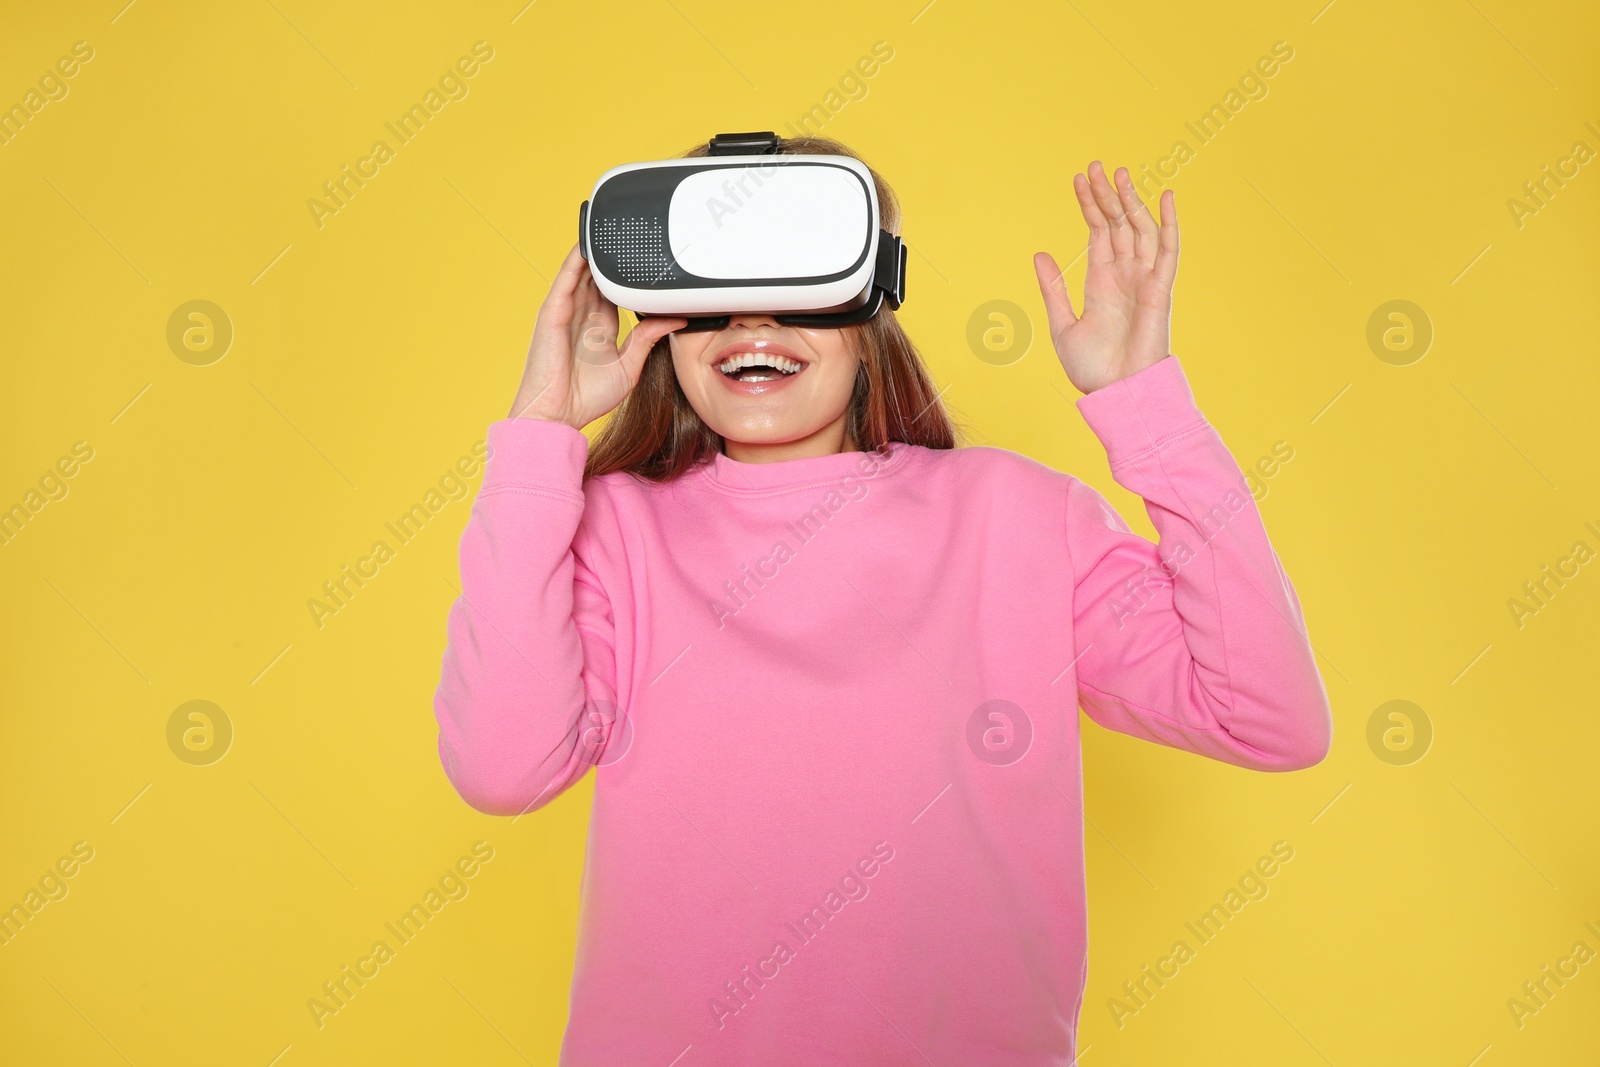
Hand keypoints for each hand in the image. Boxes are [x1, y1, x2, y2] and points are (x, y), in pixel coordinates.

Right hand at [508, 244, 685, 427]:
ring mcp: (566, 312)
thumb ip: (648, 339)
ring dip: (594, 250)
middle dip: (614, 256)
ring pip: (582, 272)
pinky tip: (586, 244)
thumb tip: (674, 319)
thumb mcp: (629, 366)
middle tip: (633, 233)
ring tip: (610, 226)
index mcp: (601, 327)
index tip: (649, 259)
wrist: (558, 415)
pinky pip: (565, 279)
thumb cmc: (586, 398)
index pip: (617, 291)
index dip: (630, 275)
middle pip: (600, 276)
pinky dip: (574, 260)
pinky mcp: (553, 313)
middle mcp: (583, 315)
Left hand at [1033, 161, 1178, 393]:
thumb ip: (1053, 289)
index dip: (1089, 206)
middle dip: (1107, 195)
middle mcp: (1124, 276)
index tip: (1079, 179)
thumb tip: (1040, 254)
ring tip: (1118, 173)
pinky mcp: (1160, 288)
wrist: (1116, 393)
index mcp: (1100, 282)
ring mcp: (1143, 279)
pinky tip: (1167, 196)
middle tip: (1096, 165)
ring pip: (1138, 229)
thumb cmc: (1092, 369)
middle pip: (1117, 224)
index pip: (1097, 233)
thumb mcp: (1062, 325)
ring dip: (1130, 201)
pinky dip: (1169, 222)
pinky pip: (1168, 249)